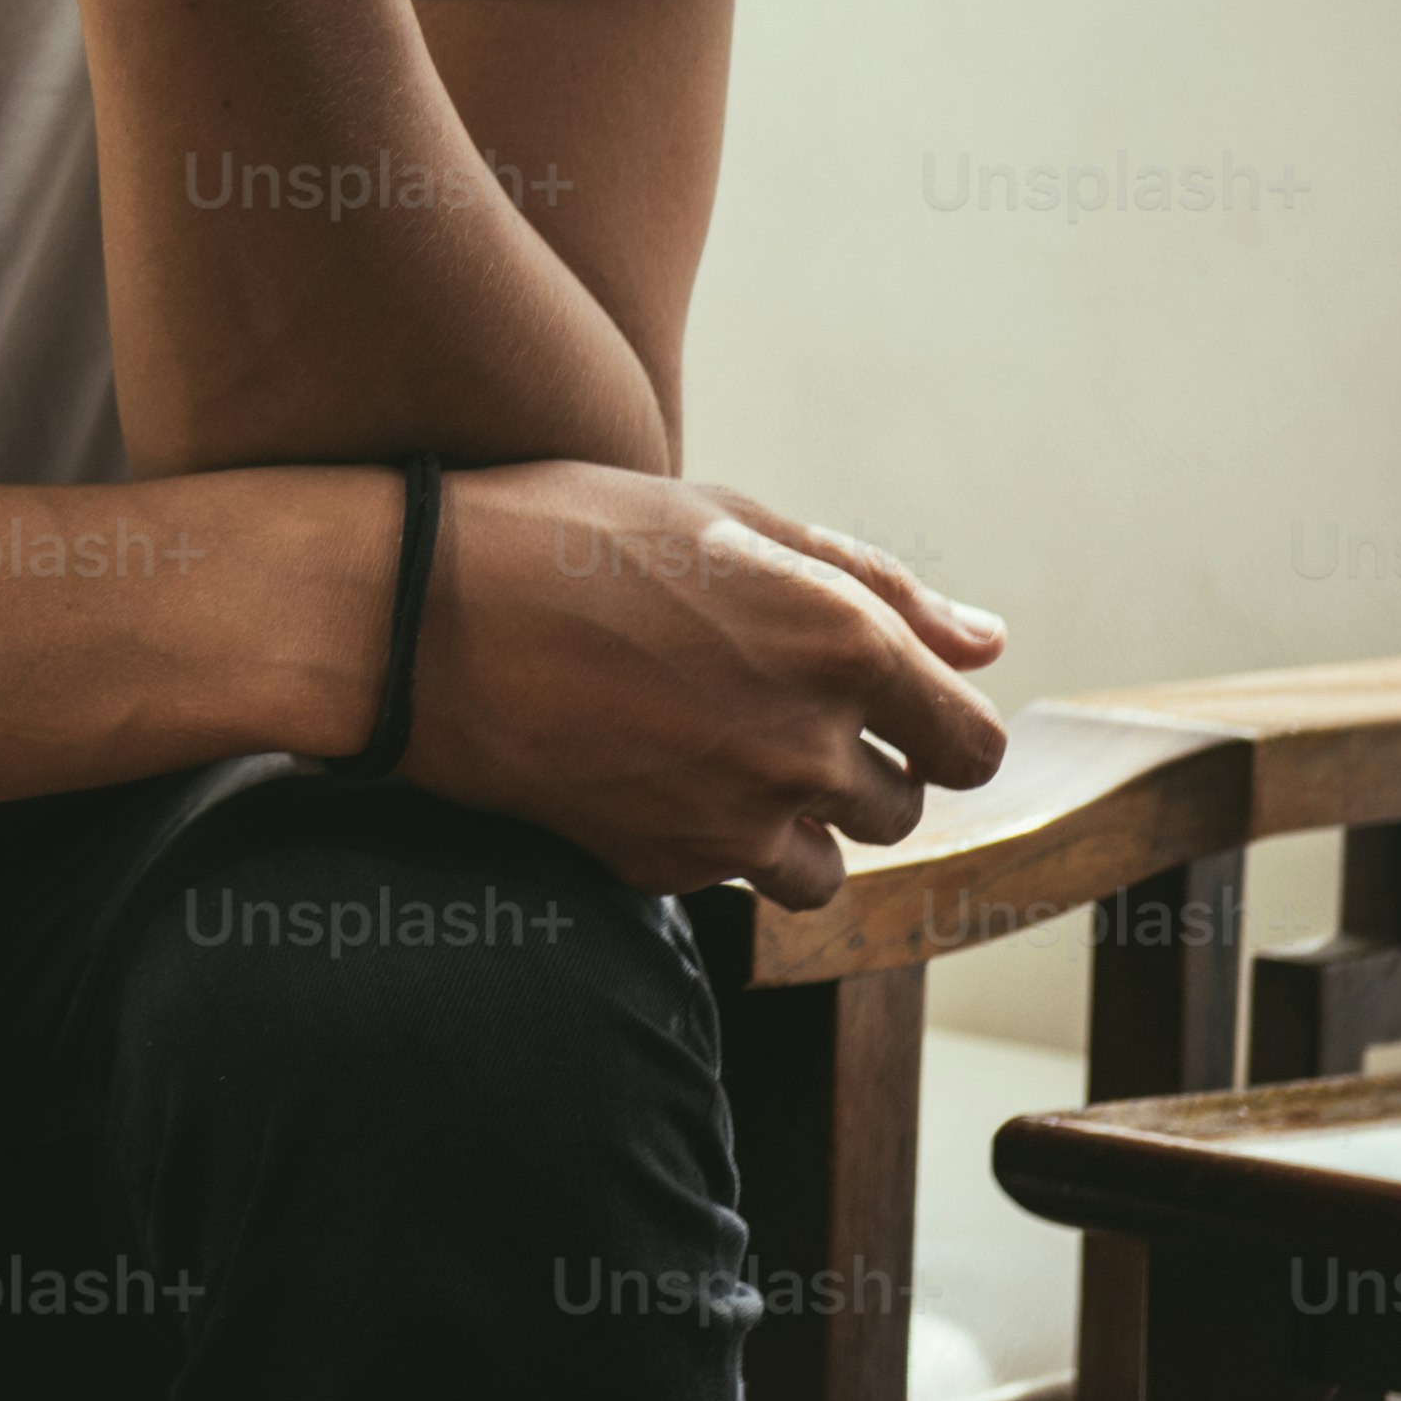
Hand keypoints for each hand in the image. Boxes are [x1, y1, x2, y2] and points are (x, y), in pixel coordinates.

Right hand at [394, 463, 1016, 911]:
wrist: (414, 616)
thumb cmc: (570, 536)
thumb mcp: (729, 520)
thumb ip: (875, 586)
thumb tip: (985, 644)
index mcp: (840, 640)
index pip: (971, 741)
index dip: (943, 729)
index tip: (896, 710)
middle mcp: (807, 741)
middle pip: (902, 807)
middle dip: (861, 766)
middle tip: (771, 705)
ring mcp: (737, 816)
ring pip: (830, 864)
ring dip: (799, 821)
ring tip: (716, 749)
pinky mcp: (668, 865)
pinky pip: (736, 880)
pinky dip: (716, 841)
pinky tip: (651, 770)